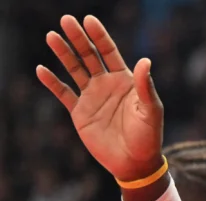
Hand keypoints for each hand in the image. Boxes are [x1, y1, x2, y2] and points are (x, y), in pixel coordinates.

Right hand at [35, 15, 163, 181]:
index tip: (89, 20)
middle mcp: (107, 85)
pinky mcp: (80, 112)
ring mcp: (92, 97)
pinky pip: (63, 93)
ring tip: (51, 36)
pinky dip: (52, 82)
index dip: (99, 36)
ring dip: (63, 53)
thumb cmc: (148, 136)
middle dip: (78, 38)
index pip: (109, 52)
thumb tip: (145, 61)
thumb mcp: (150, 110)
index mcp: (125, 80)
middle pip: (89, 55)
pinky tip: (42, 69)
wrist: (134, 162)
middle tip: (65, 20)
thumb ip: (146, 86)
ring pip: (74, 69)